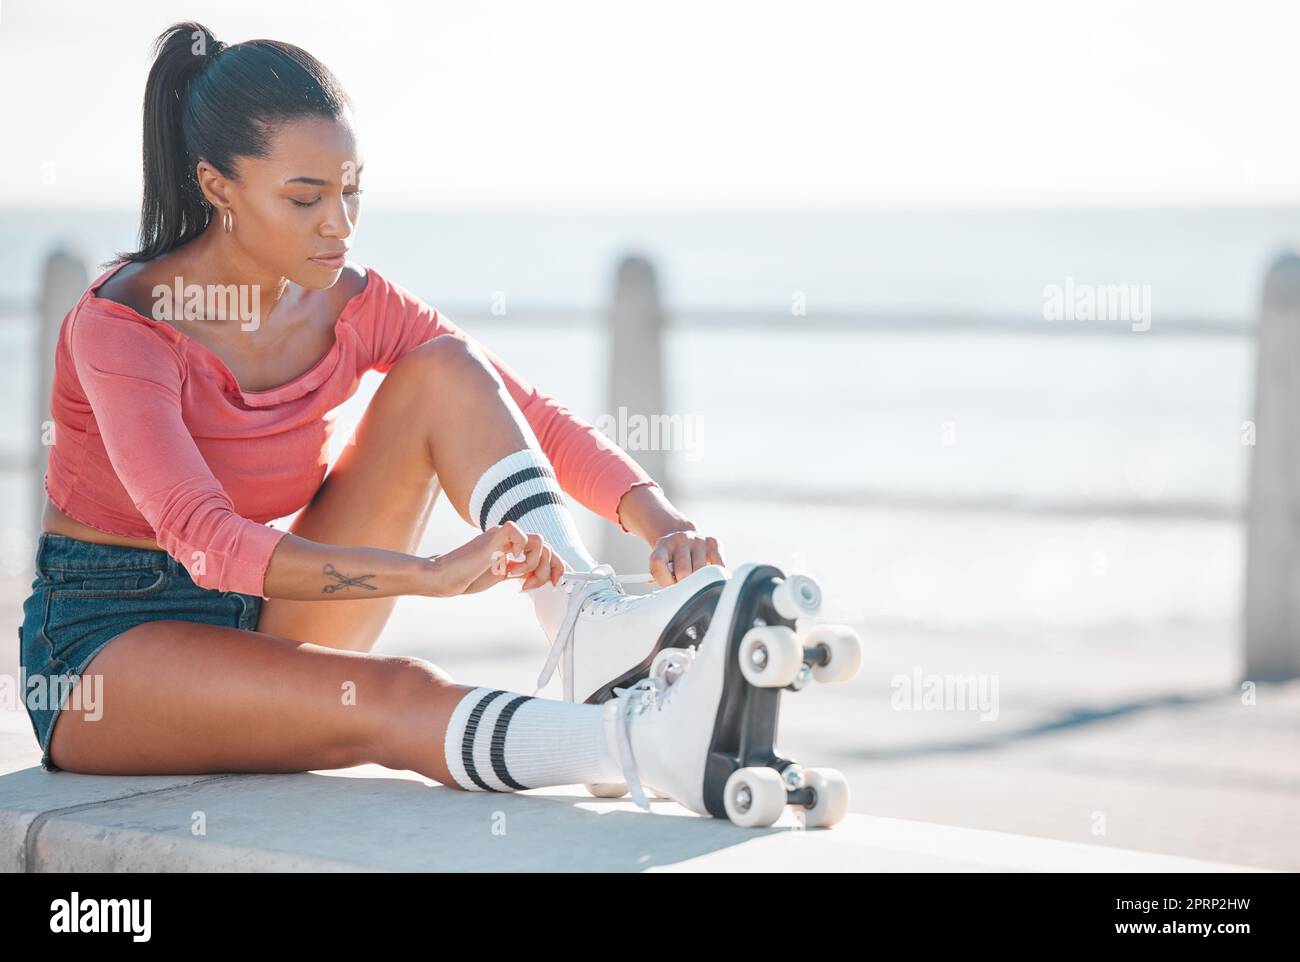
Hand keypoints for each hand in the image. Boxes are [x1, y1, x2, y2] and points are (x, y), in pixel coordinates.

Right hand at [424, 523, 563, 596]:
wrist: (444, 578)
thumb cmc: (467, 577)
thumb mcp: (502, 575)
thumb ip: (521, 571)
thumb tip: (542, 576)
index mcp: (513, 546)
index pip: (546, 549)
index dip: (556, 566)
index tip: (555, 583)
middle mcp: (510, 538)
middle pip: (547, 546)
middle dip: (546, 571)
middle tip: (529, 586)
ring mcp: (502, 536)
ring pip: (539, 541)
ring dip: (533, 564)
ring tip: (515, 575)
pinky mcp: (494, 536)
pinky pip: (520, 533)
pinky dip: (521, 551)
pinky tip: (509, 562)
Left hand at [648, 529, 725, 586]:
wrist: (684, 539)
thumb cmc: (672, 560)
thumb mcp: (662, 565)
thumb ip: (663, 579)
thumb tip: (674, 597)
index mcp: (663, 544)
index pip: (658, 563)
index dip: (663, 580)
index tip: (669, 588)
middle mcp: (680, 538)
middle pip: (683, 571)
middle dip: (684, 584)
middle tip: (684, 585)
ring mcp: (698, 540)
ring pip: (701, 570)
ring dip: (699, 580)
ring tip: (695, 578)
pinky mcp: (713, 543)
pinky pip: (718, 565)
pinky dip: (714, 575)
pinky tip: (707, 575)